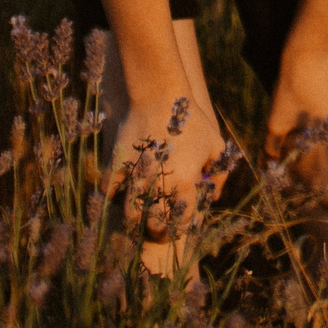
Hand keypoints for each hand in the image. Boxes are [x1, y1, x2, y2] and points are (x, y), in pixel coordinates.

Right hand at [102, 88, 231, 244]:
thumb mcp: (214, 144)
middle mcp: (158, 186)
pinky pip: (108, 193)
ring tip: (136, 219)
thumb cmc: (191, 120)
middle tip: (155, 228)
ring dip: (133, 222)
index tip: (178, 225)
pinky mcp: (117, 165)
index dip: (180, 228)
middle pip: (153, 227)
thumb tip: (214, 195)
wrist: (160, 96)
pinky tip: (118, 196)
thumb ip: (218, 173)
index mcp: (184, 184)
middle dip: (156, 231)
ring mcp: (136, 177)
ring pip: (129, 217)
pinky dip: (111, 198)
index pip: (181, 223)